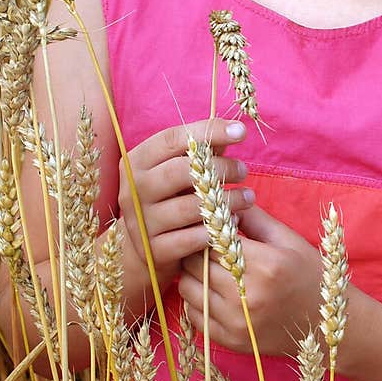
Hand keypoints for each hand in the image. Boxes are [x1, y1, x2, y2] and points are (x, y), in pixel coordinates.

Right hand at [117, 119, 253, 287]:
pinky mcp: (152, 250)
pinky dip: (214, 231)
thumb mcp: (178, 171)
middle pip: (179, 171)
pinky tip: (231, 224)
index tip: (240, 131)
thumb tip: (235, 130)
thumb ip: (202, 152)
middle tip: (243, 170)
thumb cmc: (169, 197)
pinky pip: (190, 239)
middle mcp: (133, 189)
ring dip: (226, 201)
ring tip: (247, 197)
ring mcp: (140, 221)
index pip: (172, 139)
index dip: (208, 131)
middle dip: (219, 169)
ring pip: (189, 207)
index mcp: (137, 161)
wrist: (144, 245)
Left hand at [179, 206, 323, 356]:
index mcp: (264, 265)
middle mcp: (246, 295)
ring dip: (193, 274)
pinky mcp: (230, 341)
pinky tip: (214, 293)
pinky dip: (196, 300)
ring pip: (187, 287)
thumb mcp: (288, 240)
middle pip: (194, 263)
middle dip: (197, 250)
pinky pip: (193, 314)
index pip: (211, 239)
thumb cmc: (309, 276)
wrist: (325, 326)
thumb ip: (253, 218)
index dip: (207, 231)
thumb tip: (221, 203)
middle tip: (209, 248)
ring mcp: (236, 322)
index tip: (213, 229)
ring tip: (211, 270)